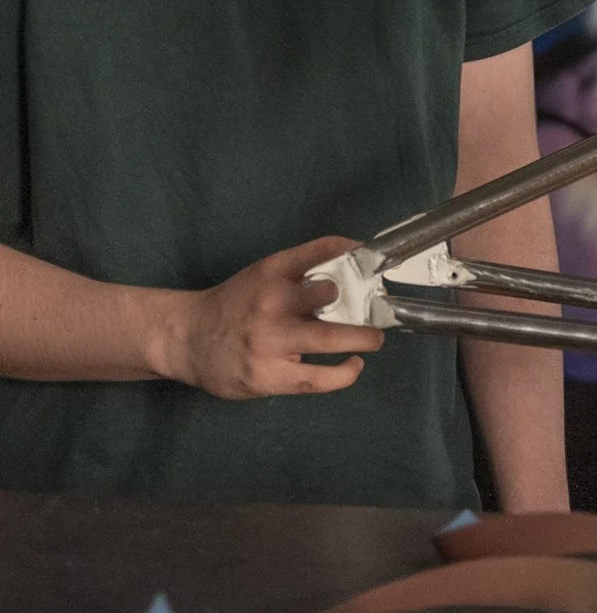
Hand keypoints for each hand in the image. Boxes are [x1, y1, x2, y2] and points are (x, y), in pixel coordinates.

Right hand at [148, 236, 386, 398]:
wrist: (185, 338)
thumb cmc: (235, 304)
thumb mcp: (264, 274)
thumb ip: (303, 266)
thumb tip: (355, 257)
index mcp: (271, 272)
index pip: (317, 251)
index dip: (350, 251)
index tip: (370, 256)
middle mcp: (270, 302)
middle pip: (327, 293)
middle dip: (358, 299)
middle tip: (377, 308)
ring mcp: (268, 341)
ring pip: (327, 339)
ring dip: (362, 339)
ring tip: (374, 339)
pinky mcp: (268, 375)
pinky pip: (317, 378)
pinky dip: (344, 374)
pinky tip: (353, 366)